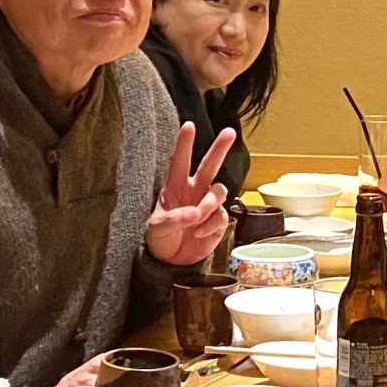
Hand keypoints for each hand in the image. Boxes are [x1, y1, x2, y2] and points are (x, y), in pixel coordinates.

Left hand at [144, 122, 235, 266]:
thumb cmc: (160, 239)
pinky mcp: (218, 220)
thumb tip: (195, 213)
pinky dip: (211, 225)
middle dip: (219, 148)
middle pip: (209, 164)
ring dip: (209, 204)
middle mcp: (194, 190)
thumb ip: (174, 219)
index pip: (180, 161)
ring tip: (198, 218)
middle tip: (229, 132)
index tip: (189, 126)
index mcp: (175, 187)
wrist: (171, 261)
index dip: (184, 143)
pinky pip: (221, 215)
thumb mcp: (157, 229)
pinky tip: (199, 233)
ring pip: (219, 190)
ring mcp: (207, 204)